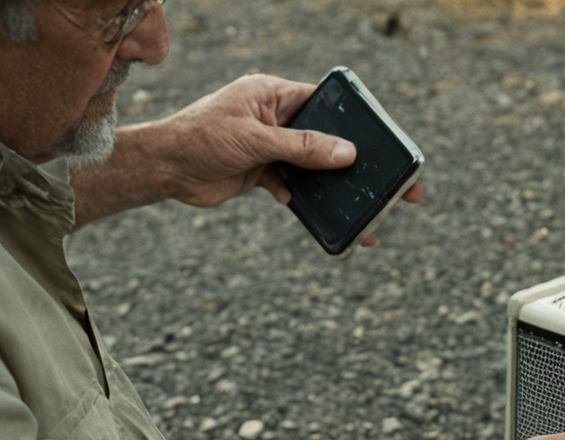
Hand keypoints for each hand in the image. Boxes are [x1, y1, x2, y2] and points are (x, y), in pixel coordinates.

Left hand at [151, 74, 423, 243]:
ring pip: (316, 167)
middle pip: (328, 138)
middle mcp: (279, 118)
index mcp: (276, 95)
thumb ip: (302, 147)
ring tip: (366, 209)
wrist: (163, 170)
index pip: (326, 102)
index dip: (355, 120)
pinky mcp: (266, 171)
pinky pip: (298, 186)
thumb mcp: (255, 140)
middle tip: (395, 183)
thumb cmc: (200, 139)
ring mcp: (273, 146)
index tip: (384, 140)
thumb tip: (347, 153)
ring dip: (336, 187)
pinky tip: (318, 212)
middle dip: (358, 161)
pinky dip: (308, 199)